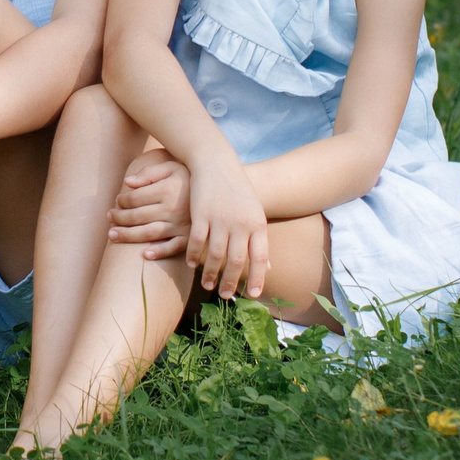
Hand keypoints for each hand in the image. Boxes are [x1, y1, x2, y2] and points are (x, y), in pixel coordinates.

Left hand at [108, 154, 190, 259]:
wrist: (223, 190)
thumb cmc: (192, 177)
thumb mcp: (172, 167)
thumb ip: (149, 173)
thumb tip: (127, 182)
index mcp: (167, 190)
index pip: (135, 198)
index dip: (121, 201)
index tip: (116, 202)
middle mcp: (172, 208)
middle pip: (137, 216)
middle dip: (119, 218)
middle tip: (109, 218)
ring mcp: (181, 225)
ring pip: (148, 233)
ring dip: (128, 236)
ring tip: (112, 236)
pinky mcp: (190, 237)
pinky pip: (173, 247)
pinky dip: (159, 252)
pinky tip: (145, 254)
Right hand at [183, 158, 268, 300]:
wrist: (216, 162)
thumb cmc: (237, 189)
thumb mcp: (254, 212)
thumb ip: (258, 239)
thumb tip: (268, 266)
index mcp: (257, 223)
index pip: (260, 258)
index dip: (257, 278)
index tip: (254, 295)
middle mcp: (240, 223)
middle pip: (237, 261)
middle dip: (231, 283)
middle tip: (225, 296)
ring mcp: (220, 219)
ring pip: (215, 255)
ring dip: (210, 273)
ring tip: (206, 285)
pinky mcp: (201, 214)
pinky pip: (197, 242)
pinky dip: (193, 255)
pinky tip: (191, 264)